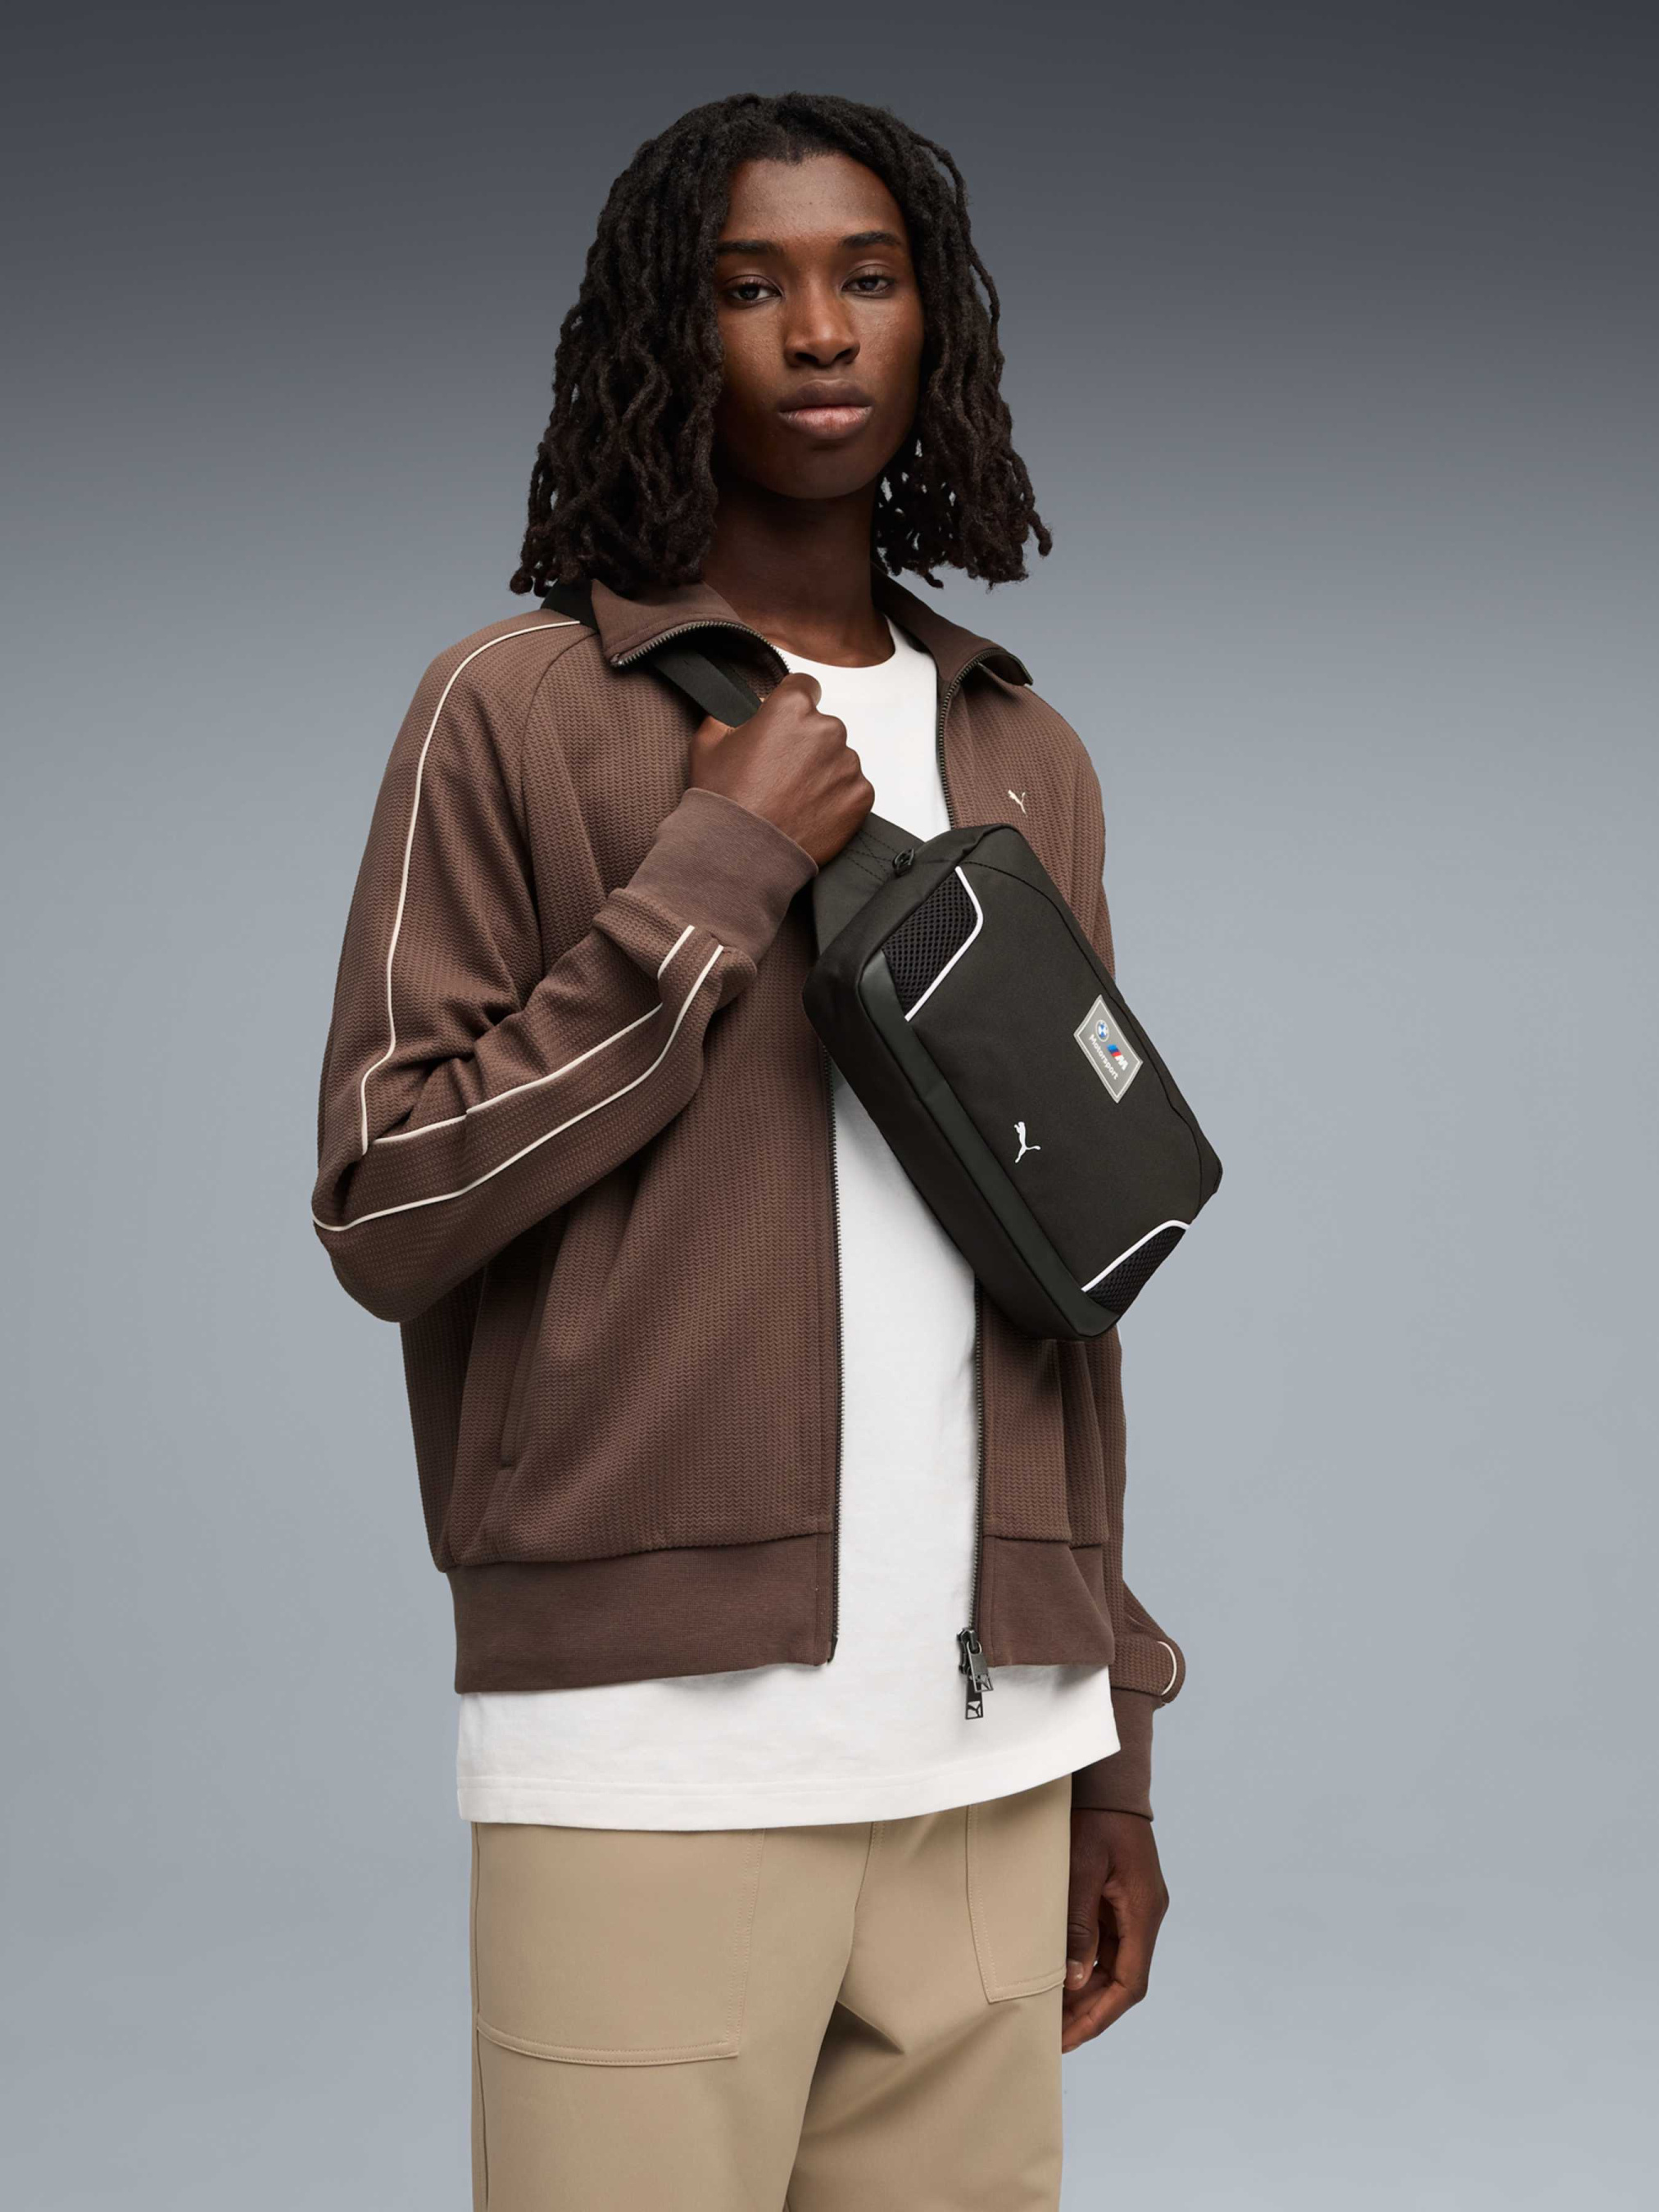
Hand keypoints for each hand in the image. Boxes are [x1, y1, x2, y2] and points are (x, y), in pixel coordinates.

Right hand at [687, 671, 872, 866]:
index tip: (786, 726)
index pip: (805, 686)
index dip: (792, 705)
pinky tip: (809, 812)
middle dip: (806, 744)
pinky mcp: (861, 795)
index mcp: (791, 708)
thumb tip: (749, 709)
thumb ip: (730, 714)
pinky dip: (837, 799)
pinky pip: (853, 789)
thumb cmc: (725, 800)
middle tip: (781, 773)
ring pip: (839, 758)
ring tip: (794, 798)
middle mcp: (827, 729)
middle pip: (823, 726)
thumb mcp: (708, 743)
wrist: (741, 853)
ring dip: (822, 772)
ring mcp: (847, 763)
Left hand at [1061, 1808, 1168, 2051]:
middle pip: (1121, 1980)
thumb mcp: (1082, 1868)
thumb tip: (1072, 1977)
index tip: (1069, 2038)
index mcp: (1142, 1911)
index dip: (1099, 2015)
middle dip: (1089, 2011)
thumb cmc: (1095, 1817)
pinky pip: (1104, 1943)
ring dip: (1084, 1990)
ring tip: (1049, 2014)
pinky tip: (1058, 1977)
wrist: (1110, 1779)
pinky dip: (1083, 1964)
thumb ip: (1078, 1923)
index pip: (1128, 1982)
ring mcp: (1133, 1907)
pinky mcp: (1119, 1899)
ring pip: (1112, 1965)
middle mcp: (1144, 1915)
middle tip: (1052, 2036)